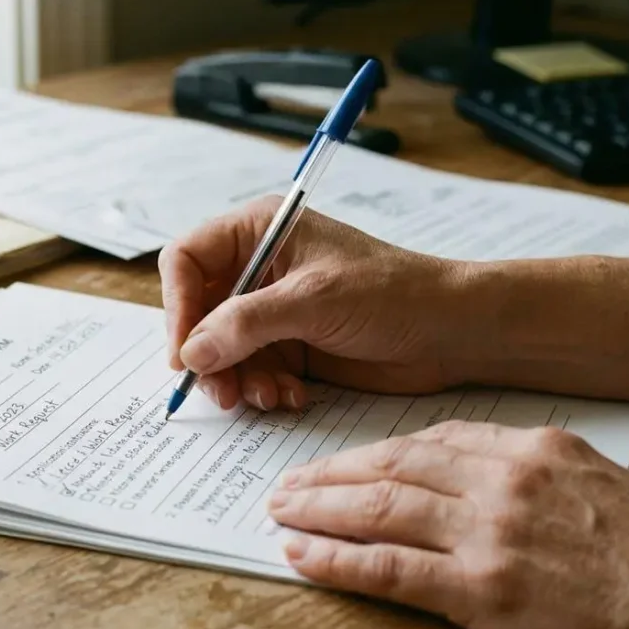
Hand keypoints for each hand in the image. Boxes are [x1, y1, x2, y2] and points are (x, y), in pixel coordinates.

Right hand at [158, 195, 476, 411]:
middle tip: (223, 393)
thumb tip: (191, 352)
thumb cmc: (392, 294)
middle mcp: (258, 267)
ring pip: (221, 349)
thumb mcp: (313, 302)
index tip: (185, 353)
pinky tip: (293, 397)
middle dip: (209, 356)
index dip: (178, 307)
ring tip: (269, 397)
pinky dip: (264, 389)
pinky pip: (252, 371)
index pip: (187, 261)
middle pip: (197, 313)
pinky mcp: (290, 345)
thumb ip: (246, 324)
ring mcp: (273, 309)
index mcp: (259, 231)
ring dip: (238, 379)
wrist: (450, 331)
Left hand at [266, 420, 628, 628]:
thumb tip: (491, 473)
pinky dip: (338, 561)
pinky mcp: (482, 591)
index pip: (433, 440)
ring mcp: (489, 534)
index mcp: (534, 448)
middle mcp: (503, 481)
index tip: (345, 461)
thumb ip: (542, 470)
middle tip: (290, 481)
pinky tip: (302, 556)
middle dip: (333, 473)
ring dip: (320, 510)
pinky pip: (390, 568)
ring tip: (281, 512)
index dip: (377, 453)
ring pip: (380, 509)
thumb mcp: (607, 481)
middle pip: (394, 466)